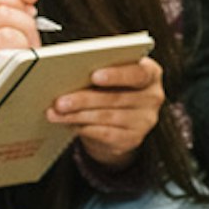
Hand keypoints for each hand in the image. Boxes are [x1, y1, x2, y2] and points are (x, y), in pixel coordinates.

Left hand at [48, 48, 167, 167]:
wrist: (121, 122)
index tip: (94, 76)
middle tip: (59, 101)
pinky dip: (84, 128)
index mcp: (150, 73)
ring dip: (78, 115)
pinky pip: (105, 133)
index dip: (117, 75)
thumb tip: (67, 73)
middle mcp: (152, 97)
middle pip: (116, 98)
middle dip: (84, 99)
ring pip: (107, 117)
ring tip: (56, 112)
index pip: (138, 73)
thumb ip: (98, 69)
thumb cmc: (112, 89)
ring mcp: (145, 120)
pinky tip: (68, 123)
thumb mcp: (111, 76)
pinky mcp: (133, 139)